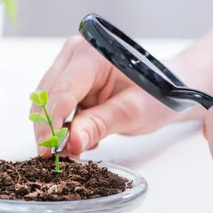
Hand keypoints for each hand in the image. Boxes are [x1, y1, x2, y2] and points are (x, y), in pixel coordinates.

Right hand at [31, 35, 176, 156]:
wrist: (167, 89)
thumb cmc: (157, 93)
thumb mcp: (134, 112)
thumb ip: (101, 124)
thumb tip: (72, 141)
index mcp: (93, 55)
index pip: (63, 90)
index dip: (51, 122)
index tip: (47, 150)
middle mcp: (75, 55)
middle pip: (47, 95)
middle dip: (49, 128)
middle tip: (56, 157)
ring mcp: (70, 67)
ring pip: (46, 102)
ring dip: (54, 129)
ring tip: (75, 148)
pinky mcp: (69, 82)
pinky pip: (54, 107)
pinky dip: (62, 127)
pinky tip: (82, 136)